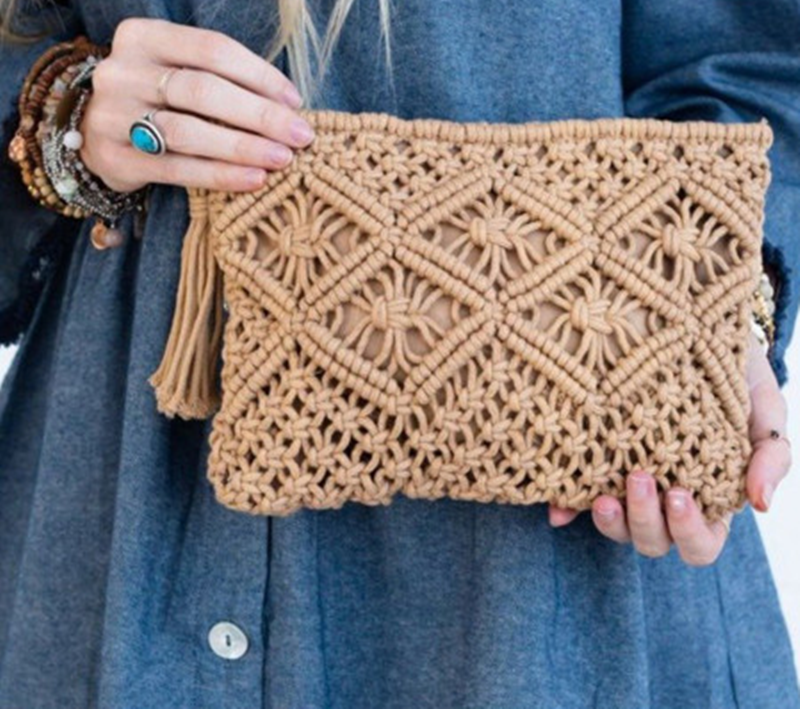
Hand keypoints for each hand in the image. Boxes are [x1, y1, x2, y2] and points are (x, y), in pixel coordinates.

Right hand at [78, 18, 312, 193]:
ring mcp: (113, 115)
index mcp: (143, 37)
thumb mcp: (179, 72)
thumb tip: (288, 106)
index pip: (211, 50)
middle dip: (259, 114)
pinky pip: (177, 169)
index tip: (295, 101)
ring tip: (282, 159)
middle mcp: (123, 71)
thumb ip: (221, 79)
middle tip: (300, 135)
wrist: (93, 132)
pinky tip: (255, 180)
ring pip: (187, 131)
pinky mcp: (115, 158)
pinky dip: (221, 176)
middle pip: (202, 91)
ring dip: (243, 147)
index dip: (259, 75)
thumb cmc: (156, 100)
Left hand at [548, 330, 791, 566]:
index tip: (678, 493)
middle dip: (645, 519)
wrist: (687, 329)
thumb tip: (761, 505)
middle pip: (654, 542)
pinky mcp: (593, 464)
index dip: (689, 530)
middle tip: (638, 477)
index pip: (700, 542)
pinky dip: (566, 510)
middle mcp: (663, 501)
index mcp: (707, 496)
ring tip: (603, 495)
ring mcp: (624, 487)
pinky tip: (557, 511)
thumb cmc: (730, 372)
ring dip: (609, 521)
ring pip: (617, 529)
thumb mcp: (762, 404)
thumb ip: (770, 452)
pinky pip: (574, 499)